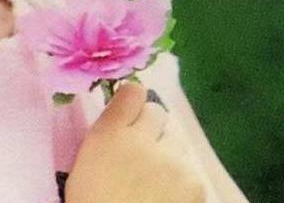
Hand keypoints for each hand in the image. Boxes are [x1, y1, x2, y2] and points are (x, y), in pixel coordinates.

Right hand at [65, 81, 206, 202]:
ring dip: (168, 155)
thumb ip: (108, 136)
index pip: (132, 92)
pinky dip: (182, 181)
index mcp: (110, 133)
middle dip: (152, 130)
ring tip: (157, 184)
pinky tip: (170, 199)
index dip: (133, 103)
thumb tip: (124, 123)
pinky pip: (190, 168)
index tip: (131, 116)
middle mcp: (143, 137)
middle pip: (157, 111)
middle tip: (144, 156)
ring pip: (176, 140)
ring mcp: (172, 158)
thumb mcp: (87, 165)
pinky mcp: (195, 181)